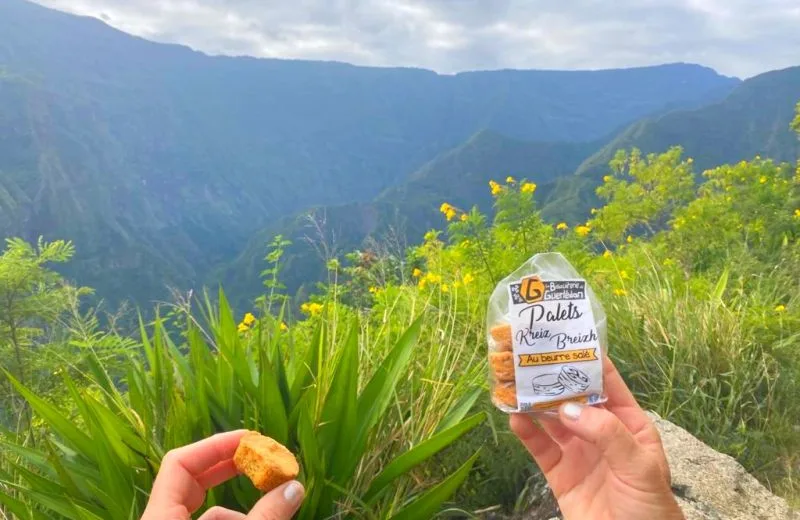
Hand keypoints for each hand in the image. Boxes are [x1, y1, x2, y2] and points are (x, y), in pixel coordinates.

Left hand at [141, 430, 303, 519]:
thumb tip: (296, 486)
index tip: (250, 440)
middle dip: (232, 470)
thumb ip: (265, 515)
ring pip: (209, 513)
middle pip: (194, 482)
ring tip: (271, 514)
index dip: (215, 446)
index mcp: (160, 515)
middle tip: (262, 459)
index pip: (179, 462)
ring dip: (241, 511)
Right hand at [510, 358, 683, 519]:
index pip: (607, 384)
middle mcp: (601, 433)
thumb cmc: (651, 509)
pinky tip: (515, 418)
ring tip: (514, 383)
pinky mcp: (560, 475)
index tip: (565, 340)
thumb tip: (569, 409)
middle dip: (554, 379)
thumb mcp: (640, 467)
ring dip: (534, 402)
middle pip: (574, 398)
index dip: (587, 362)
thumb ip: (607, 434)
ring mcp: (579, 453)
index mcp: (629, 424)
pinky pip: (540, 448)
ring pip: (552, 420)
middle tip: (529, 358)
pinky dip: (526, 432)